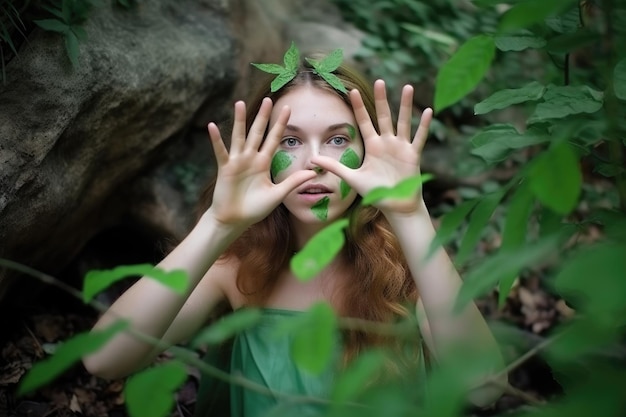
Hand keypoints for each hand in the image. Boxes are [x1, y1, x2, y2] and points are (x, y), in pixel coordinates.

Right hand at [207, 98, 315, 226]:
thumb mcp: (278, 194)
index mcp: (263, 163)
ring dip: (239, 121)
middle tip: (268, 99)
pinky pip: (221, 152)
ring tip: (239, 103)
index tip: (287, 108)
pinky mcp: (225, 169)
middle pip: (258, 133)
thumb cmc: (254, 209)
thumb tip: (314, 172)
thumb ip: (293, 182)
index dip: (280, 125)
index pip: (274, 139)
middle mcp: (251, 159)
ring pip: (239, 137)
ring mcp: (237, 162)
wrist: (235, 220)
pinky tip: (212, 126)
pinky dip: (216, 140)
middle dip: (263, 116)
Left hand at [312, 79, 432, 213]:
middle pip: (384, 116)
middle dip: (382, 99)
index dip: (358, 107)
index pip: (364, 122)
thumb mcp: (352, 178)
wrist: (395, 206)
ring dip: (406, 106)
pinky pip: (419, 138)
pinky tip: (428, 111)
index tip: (351, 91)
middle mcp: (387, 143)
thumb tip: (312, 159)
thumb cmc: (375, 193)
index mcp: (373, 146)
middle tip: (379, 81)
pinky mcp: (413, 155)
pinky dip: (424, 126)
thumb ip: (334, 166)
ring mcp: (401, 147)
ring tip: (408, 87)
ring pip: (403, 122)